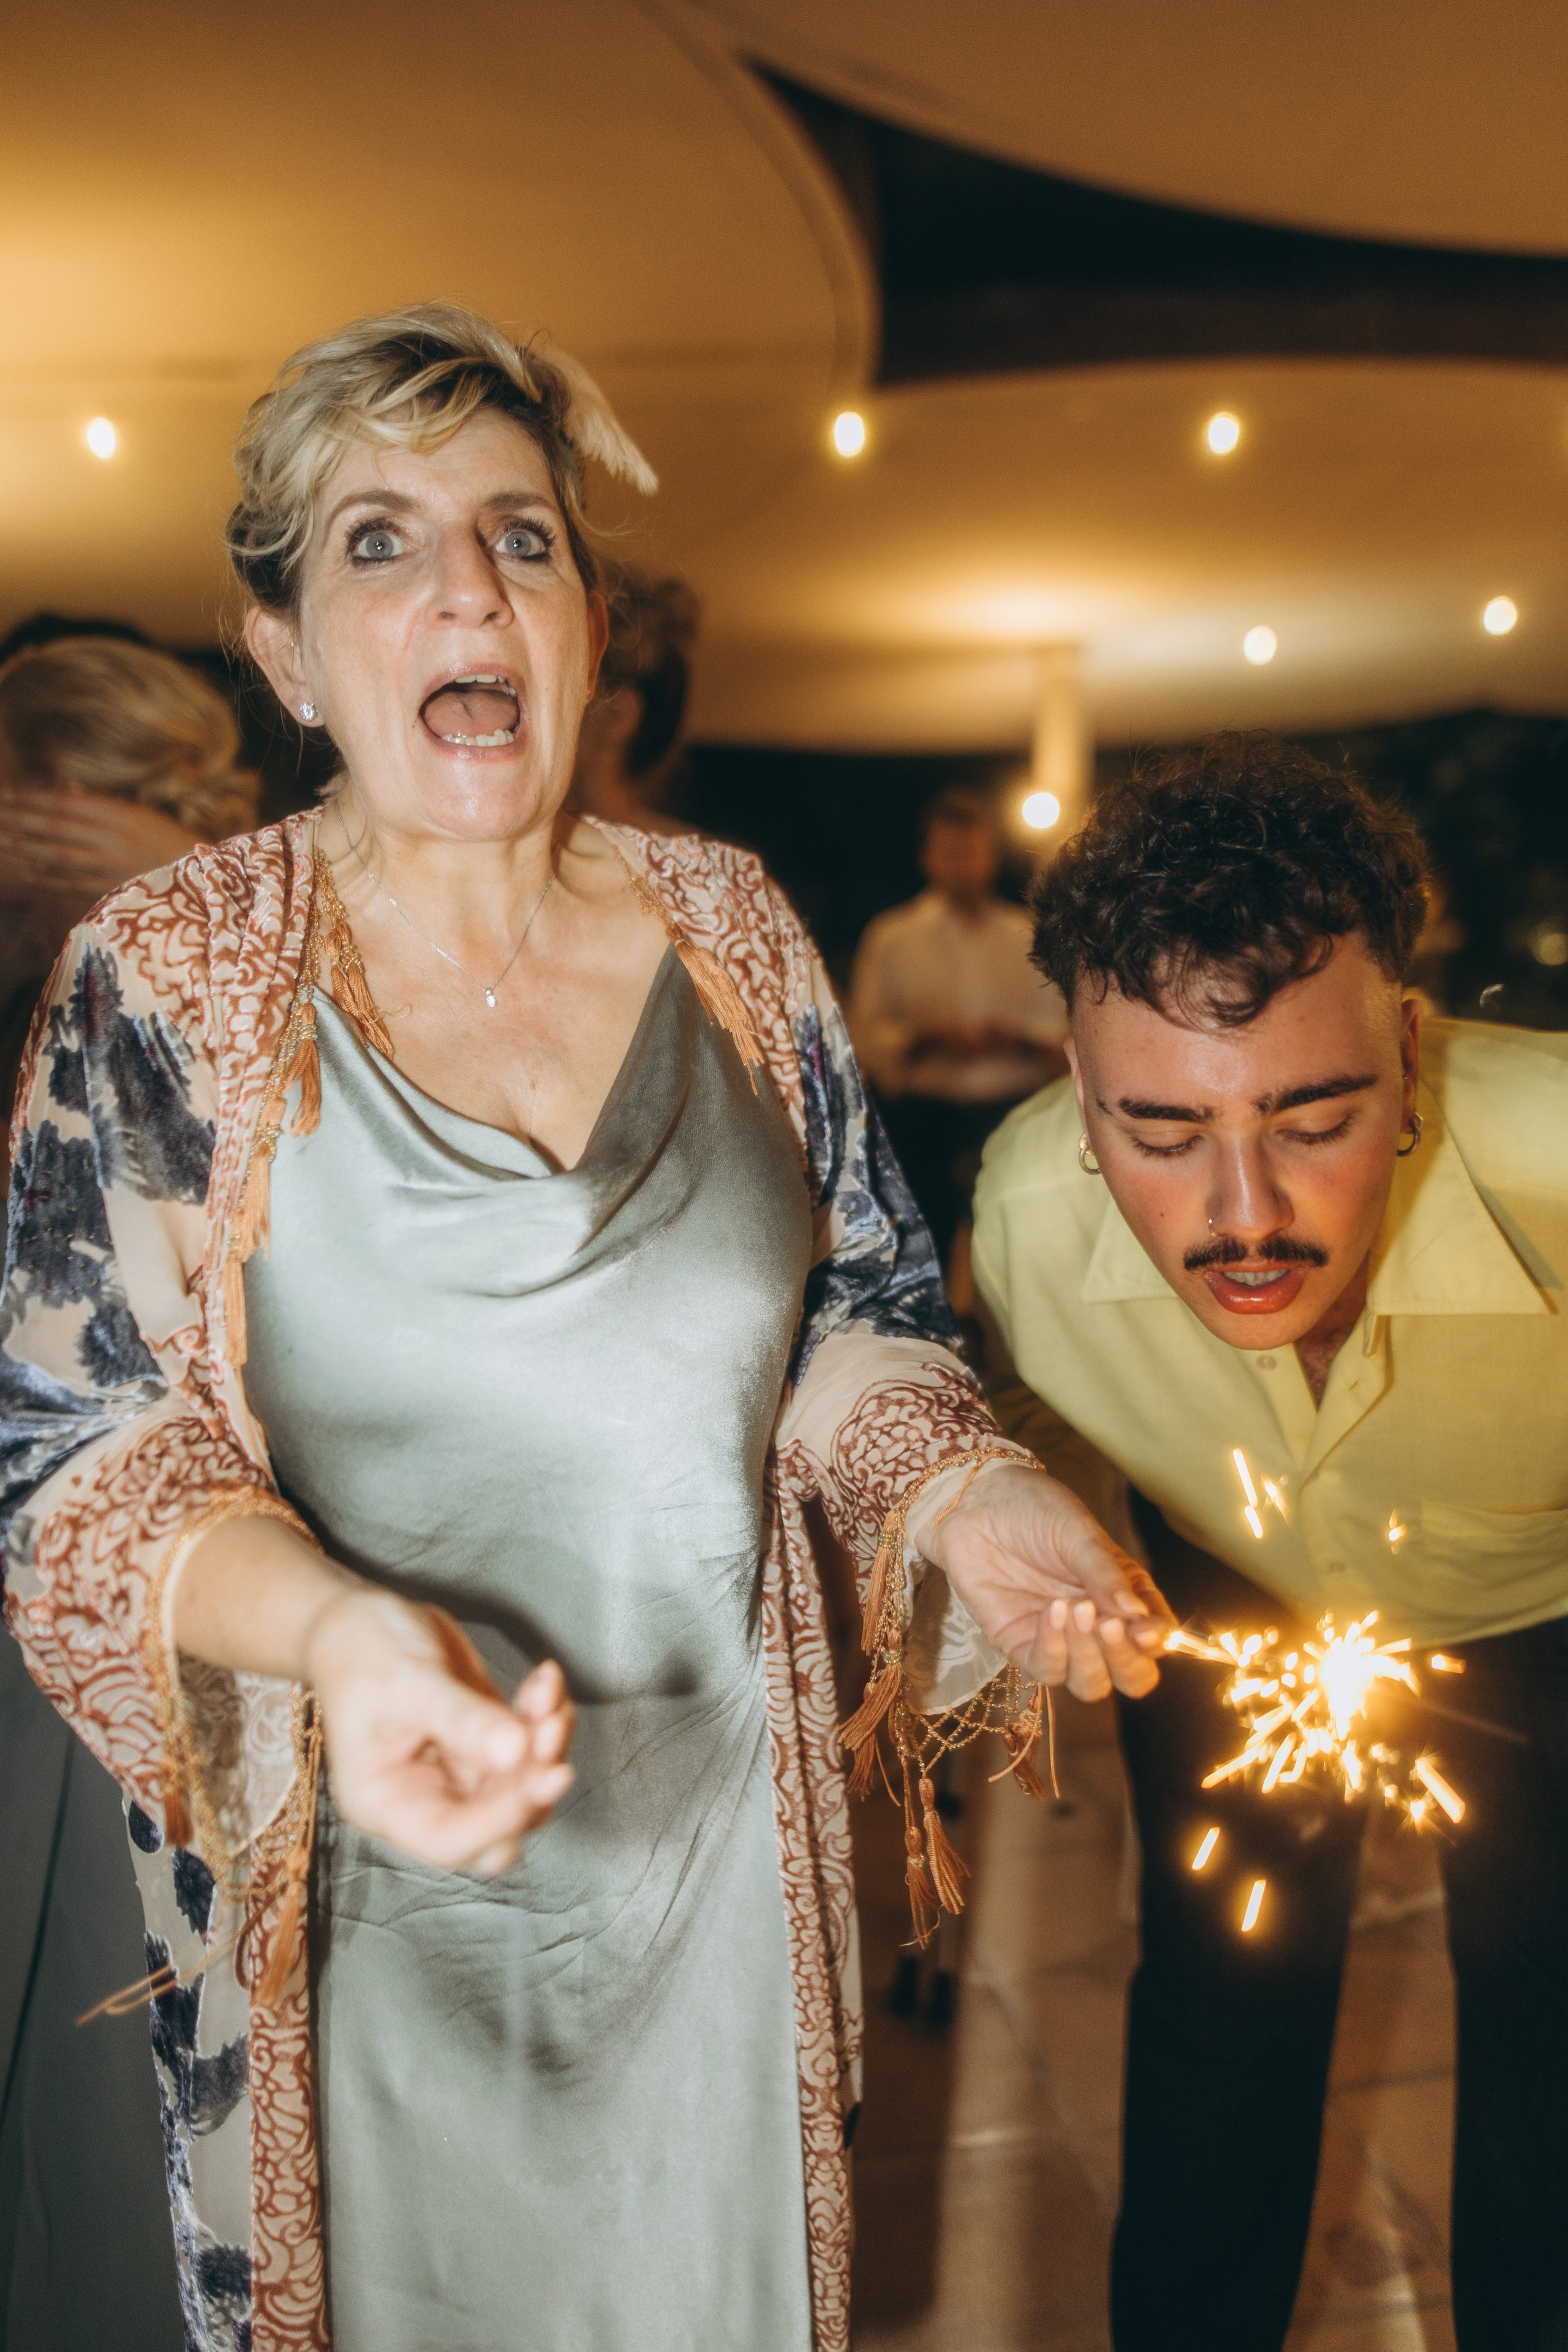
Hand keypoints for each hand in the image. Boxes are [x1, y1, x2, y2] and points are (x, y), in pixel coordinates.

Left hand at [0, 784, 196, 910]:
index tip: (6, 792)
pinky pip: (75, 883)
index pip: (67, 803)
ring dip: (28, 847)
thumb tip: (63, 789)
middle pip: (58, 827)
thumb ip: (101, 803)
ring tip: (2, 841)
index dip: (34, 797)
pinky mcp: (115, 889)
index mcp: (123, 815)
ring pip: (61, 855)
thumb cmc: (172, 843)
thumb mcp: (141, 815)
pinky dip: (49, 877)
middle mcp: (115, 839)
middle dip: (22, 819)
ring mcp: (114, 866)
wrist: (208, 881)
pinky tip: (28, 870)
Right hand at [303, 1587, 574, 1873]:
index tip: (548, 1773)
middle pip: (497, 1829)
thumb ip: (461, 1719)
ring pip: (523, 1788)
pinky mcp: (484, 1745)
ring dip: (548, 1745)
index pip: (450, 1840)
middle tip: (551, 1726)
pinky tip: (544, 1681)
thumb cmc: (363, 1651)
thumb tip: (516, 1751)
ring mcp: (459, 1773)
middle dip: (533, 1784)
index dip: (503, 1818)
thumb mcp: (408, 1682)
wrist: (361, 1619)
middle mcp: (425, 1799)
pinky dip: (545, 1717)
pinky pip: (530, 1750)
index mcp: (386, 1802)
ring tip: (546, 1689)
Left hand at [919, 1463, 1175, 1701]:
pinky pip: (1048, 1669)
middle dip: (1127, 1661)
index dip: (1156, 1642)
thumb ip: (1108, 1576)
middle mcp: (1096, 1626)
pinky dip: (1055, 1647)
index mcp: (1123, 1597)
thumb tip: (1139, 1616)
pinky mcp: (1021, 1646)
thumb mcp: (1080, 1534)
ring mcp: (1059, 1641)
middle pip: (1131, 1677)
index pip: (1154, 1638)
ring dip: (1090, 1656)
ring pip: (1091, 1685)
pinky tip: (1053, 1611)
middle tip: (1111, 1625)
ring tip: (1079, 1608)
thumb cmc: (1035, 1510)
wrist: (975, 1502)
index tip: (1146, 1629)